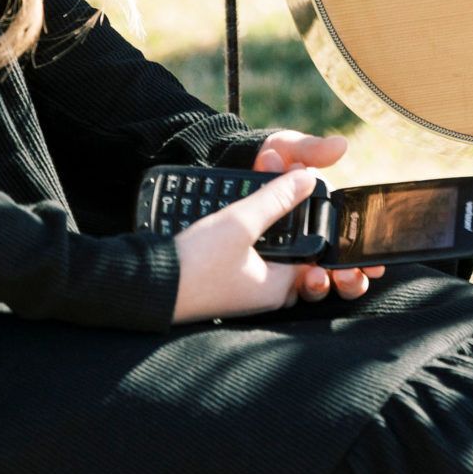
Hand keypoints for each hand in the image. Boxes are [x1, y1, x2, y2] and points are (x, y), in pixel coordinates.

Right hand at [170, 133, 380, 322]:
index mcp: (280, 287)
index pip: (319, 259)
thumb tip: (308, 178)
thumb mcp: (240, 222)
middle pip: (300, 257)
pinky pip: (257, 259)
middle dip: (303, 229)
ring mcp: (246, 290)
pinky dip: (260, 239)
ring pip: (278, 256)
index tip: (328, 208)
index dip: (326, 233)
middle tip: (303, 199)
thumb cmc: (194, 263)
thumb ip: (276, 199)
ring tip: (277, 201)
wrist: (144, 285)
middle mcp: (267, 294)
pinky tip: (250, 217)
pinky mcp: (227, 282)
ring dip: (279, 231)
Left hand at [253, 131, 383, 304]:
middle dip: (351, 278)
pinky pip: (289, 292)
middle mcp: (310, 240)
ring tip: (320, 277)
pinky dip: (301, 289)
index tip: (374, 261)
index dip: (365, 254)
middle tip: (348, 273)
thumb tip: (341, 146)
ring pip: (317, 286)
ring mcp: (289, 260)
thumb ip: (312, 150)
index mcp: (322, 213)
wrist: (225, 170)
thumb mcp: (287, 148)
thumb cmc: (263, 160)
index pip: (351, 240)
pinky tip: (302, 279)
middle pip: (339, 270)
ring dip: (327, 285)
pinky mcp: (268, 274)